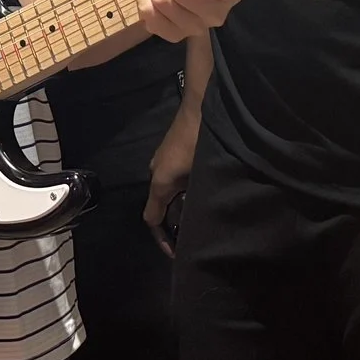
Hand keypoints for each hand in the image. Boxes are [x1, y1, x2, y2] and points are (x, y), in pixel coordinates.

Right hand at [144, 101, 200, 257]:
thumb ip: (188, 200)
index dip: (162, 239)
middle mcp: (160, 172)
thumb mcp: (191, 175)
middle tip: (195, 239)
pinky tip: (207, 194)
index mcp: (158, 180)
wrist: (203, 105)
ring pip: (173, 194)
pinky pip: (180, 181)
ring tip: (204, 219)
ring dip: (184, 208)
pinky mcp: (180, 154)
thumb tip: (192, 225)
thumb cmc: (196, 140)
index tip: (176, 254)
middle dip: (176, 225)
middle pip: (163, 207)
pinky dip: (188, 194)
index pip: (152, 219)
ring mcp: (170, 161)